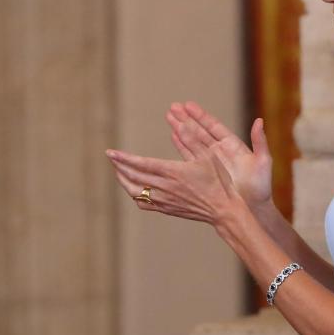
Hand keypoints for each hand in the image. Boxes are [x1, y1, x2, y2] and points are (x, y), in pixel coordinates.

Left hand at [106, 147, 244, 228]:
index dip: (123, 158)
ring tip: (118, 171)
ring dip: (123, 180)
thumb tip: (180, 125)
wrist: (223, 209)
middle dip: (119, 166)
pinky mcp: (166, 209)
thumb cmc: (218, 181)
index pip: (140, 164)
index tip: (111, 152)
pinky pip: (143, 203)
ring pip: (134, 191)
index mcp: (173, 172)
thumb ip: (192, 139)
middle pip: (133, 177)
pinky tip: (133, 189)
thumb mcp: (208, 156)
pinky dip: (134, 194)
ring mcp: (164, 200)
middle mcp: (165, 187)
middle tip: (112, 158)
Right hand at [165, 101, 272, 210]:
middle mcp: (221, 151)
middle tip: (173, 107)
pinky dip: (182, 146)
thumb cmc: (261, 187)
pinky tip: (174, 136)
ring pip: (193, 141)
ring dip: (182, 129)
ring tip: (169, 116)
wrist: (253, 208)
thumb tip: (259, 121)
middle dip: (187, 118)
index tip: (188, 105)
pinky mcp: (206, 172)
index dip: (201, 116)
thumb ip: (260, 141)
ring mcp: (212, 162)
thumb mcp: (263, 162)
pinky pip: (191, 156)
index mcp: (233, 145)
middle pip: (200, 131)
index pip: (214, 126)